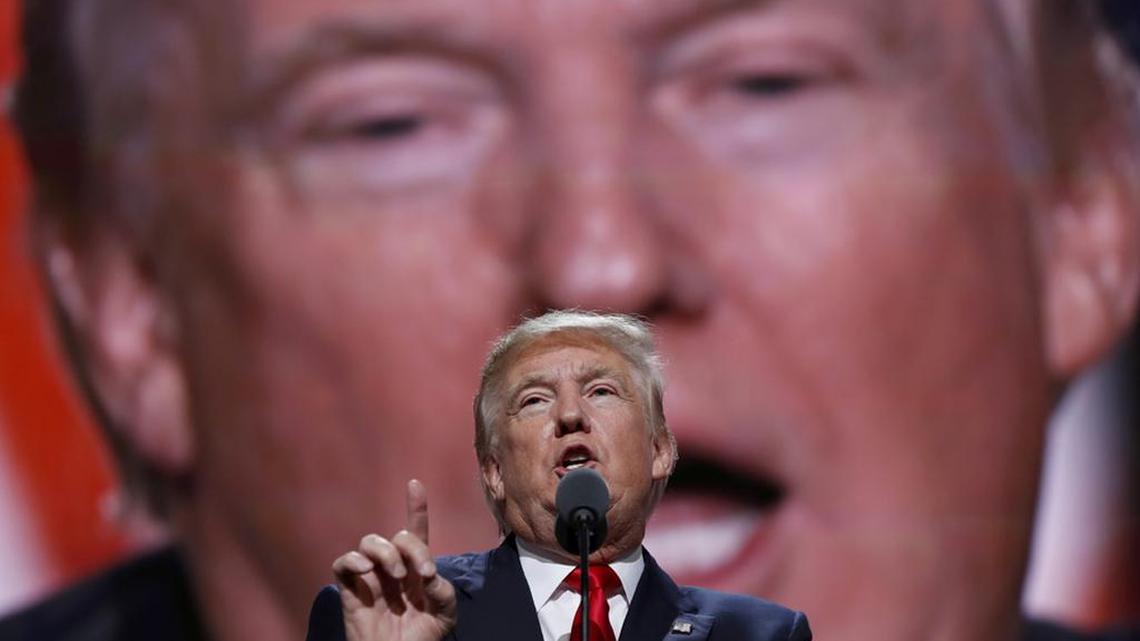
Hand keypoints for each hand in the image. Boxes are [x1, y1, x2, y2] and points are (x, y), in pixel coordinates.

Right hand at [332, 480, 456, 640]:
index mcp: (416, 570)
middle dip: (413, 548)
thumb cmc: (421, 639)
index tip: (415, 484)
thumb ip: (444, 592)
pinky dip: (353, 560)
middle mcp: (393, 569)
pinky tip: (366, 569)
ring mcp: (371, 578)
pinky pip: (343, 563)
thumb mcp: (444, 615)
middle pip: (398, 536)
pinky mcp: (351, 591)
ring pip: (369, 542)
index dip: (416, 508)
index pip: (415, 533)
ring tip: (396, 576)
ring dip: (386, 552)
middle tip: (422, 573)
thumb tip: (427, 574)